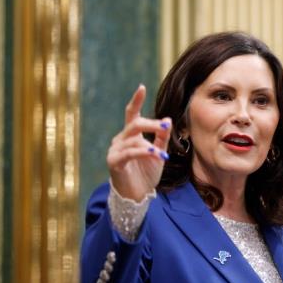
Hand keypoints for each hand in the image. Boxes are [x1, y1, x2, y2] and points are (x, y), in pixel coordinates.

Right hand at [107, 84, 171, 201]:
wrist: (137, 196)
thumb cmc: (146, 174)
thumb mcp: (158, 153)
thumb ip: (162, 137)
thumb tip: (168, 119)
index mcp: (131, 135)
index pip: (132, 114)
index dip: (136, 101)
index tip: (142, 87)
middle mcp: (121, 140)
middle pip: (134, 124)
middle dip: (151, 124)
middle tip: (165, 128)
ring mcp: (115, 150)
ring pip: (133, 140)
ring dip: (150, 145)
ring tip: (161, 153)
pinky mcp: (114, 162)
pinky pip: (129, 153)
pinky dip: (143, 152)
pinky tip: (154, 154)